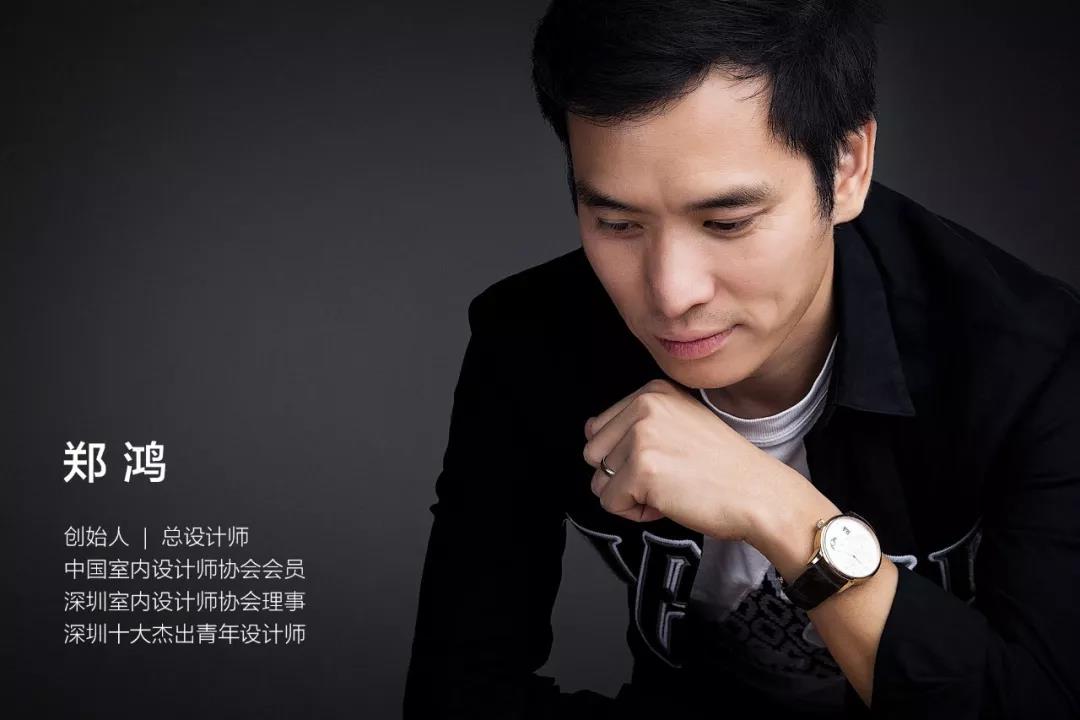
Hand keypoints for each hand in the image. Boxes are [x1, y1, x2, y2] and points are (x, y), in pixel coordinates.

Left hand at [582, 378, 811, 542]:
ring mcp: (641, 436)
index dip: (627, 457)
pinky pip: (611, 504)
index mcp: (652, 392)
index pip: (599, 430)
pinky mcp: (641, 470)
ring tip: (672, 488)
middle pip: (594, 455)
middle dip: (623, 477)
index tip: (665, 459)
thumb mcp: (680, 423)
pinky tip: (669, 502)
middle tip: (667, 478)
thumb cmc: (724, 467)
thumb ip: (635, 422)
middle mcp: (643, 406)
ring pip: (600, 482)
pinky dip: (635, 513)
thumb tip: (589, 429)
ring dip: (632, 495)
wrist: (759, 493)